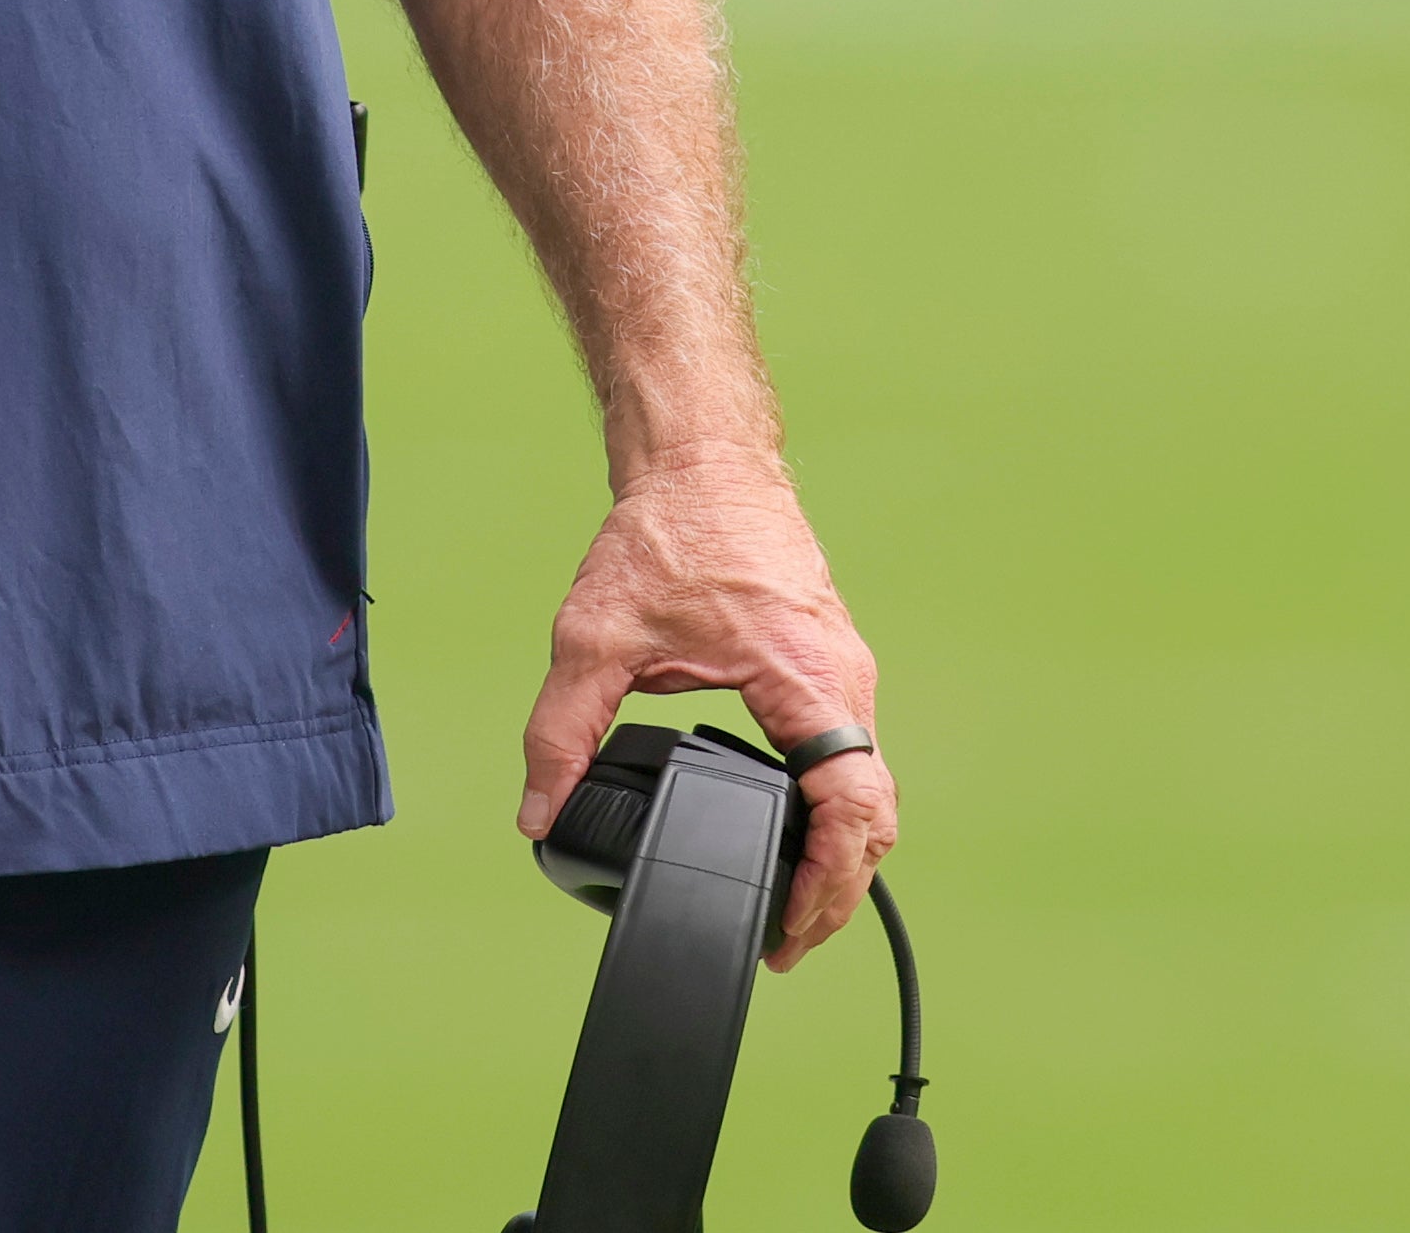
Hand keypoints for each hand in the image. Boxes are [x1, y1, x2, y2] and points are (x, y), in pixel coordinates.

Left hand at [519, 446, 898, 970]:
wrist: (703, 462)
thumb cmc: (668, 534)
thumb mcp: (595, 637)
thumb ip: (562, 732)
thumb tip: (537, 814)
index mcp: (805, 678)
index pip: (852, 804)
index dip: (828, 882)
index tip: (788, 929)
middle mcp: (842, 681)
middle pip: (872, 815)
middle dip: (835, 892)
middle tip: (780, 946)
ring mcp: (842, 674)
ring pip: (867, 789)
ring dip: (838, 855)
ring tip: (789, 910)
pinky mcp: (828, 668)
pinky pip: (850, 758)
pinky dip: (832, 812)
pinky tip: (796, 839)